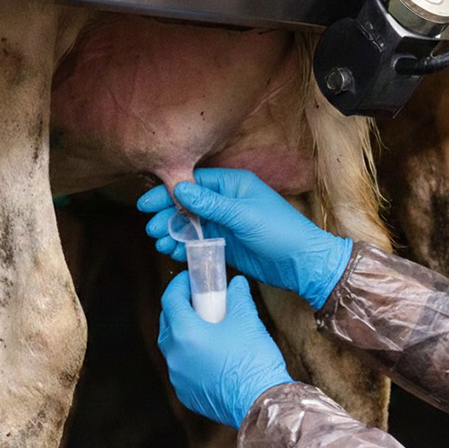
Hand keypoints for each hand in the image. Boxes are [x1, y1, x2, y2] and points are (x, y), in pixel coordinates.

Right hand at [138, 168, 351, 309]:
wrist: (302, 264)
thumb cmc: (281, 232)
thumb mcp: (243, 215)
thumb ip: (210, 203)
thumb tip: (179, 189)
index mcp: (233, 184)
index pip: (192, 184)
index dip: (168, 192)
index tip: (146, 204)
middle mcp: (226, 201)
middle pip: (187, 204)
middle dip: (167, 215)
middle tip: (152, 228)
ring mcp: (225, 223)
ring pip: (190, 224)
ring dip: (173, 233)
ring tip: (160, 243)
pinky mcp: (225, 244)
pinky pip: (199, 242)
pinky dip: (184, 247)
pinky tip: (173, 252)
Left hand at [158, 272, 293, 427]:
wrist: (262, 403)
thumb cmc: (253, 359)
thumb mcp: (246, 320)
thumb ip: (237, 297)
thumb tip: (237, 283)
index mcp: (184, 333)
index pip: (170, 299)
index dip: (179, 285)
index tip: (189, 279)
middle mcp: (174, 356)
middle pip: (167, 323)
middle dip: (180, 308)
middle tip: (198, 301)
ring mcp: (178, 377)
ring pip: (173, 348)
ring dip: (184, 334)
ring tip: (206, 328)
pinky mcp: (186, 394)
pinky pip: (182, 369)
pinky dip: (190, 358)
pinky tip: (209, 355)